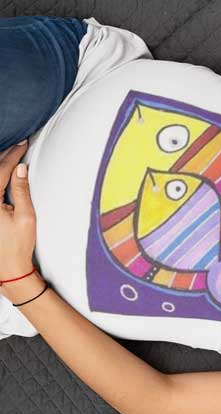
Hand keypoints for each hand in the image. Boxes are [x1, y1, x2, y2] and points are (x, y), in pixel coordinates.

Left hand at [0, 142, 36, 279]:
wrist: (7, 268)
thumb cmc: (18, 245)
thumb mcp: (25, 217)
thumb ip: (21, 191)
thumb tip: (21, 169)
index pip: (0, 171)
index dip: (13, 156)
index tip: (23, 145)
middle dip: (4, 157)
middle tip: (18, 146)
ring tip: (9, 156)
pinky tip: (2, 175)